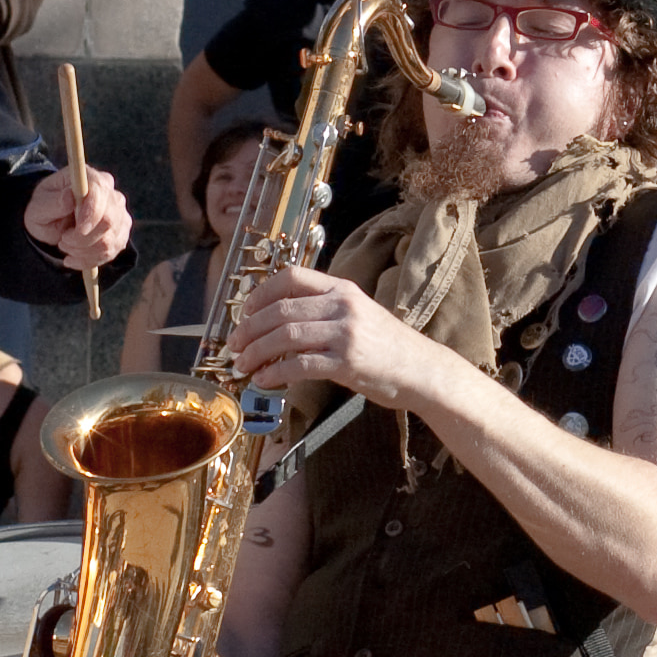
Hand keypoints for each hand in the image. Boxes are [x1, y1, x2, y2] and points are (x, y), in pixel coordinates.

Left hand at [25, 165, 131, 270]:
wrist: (52, 220)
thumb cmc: (45, 207)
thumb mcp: (38, 205)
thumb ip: (53, 202)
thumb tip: (70, 196)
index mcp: (88, 177)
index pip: (100, 191)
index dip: (92, 212)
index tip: (78, 230)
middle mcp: (110, 192)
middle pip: (109, 220)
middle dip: (83, 238)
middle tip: (63, 241)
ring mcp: (119, 213)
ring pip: (109, 240)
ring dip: (83, 251)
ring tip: (65, 246)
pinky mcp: (121, 232)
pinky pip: (111, 252)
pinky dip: (89, 260)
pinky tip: (74, 257)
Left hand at [225, 265, 458, 409]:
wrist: (422, 370)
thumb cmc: (388, 346)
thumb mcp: (359, 313)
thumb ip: (325, 310)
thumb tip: (280, 319)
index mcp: (342, 289)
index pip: (292, 277)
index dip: (260, 293)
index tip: (245, 311)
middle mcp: (342, 306)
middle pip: (281, 309)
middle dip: (250, 327)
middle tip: (235, 343)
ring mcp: (345, 334)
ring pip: (285, 336)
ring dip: (257, 351)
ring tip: (243, 363)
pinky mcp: (347, 363)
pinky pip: (300, 365)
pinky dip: (275, 372)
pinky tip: (264, 379)